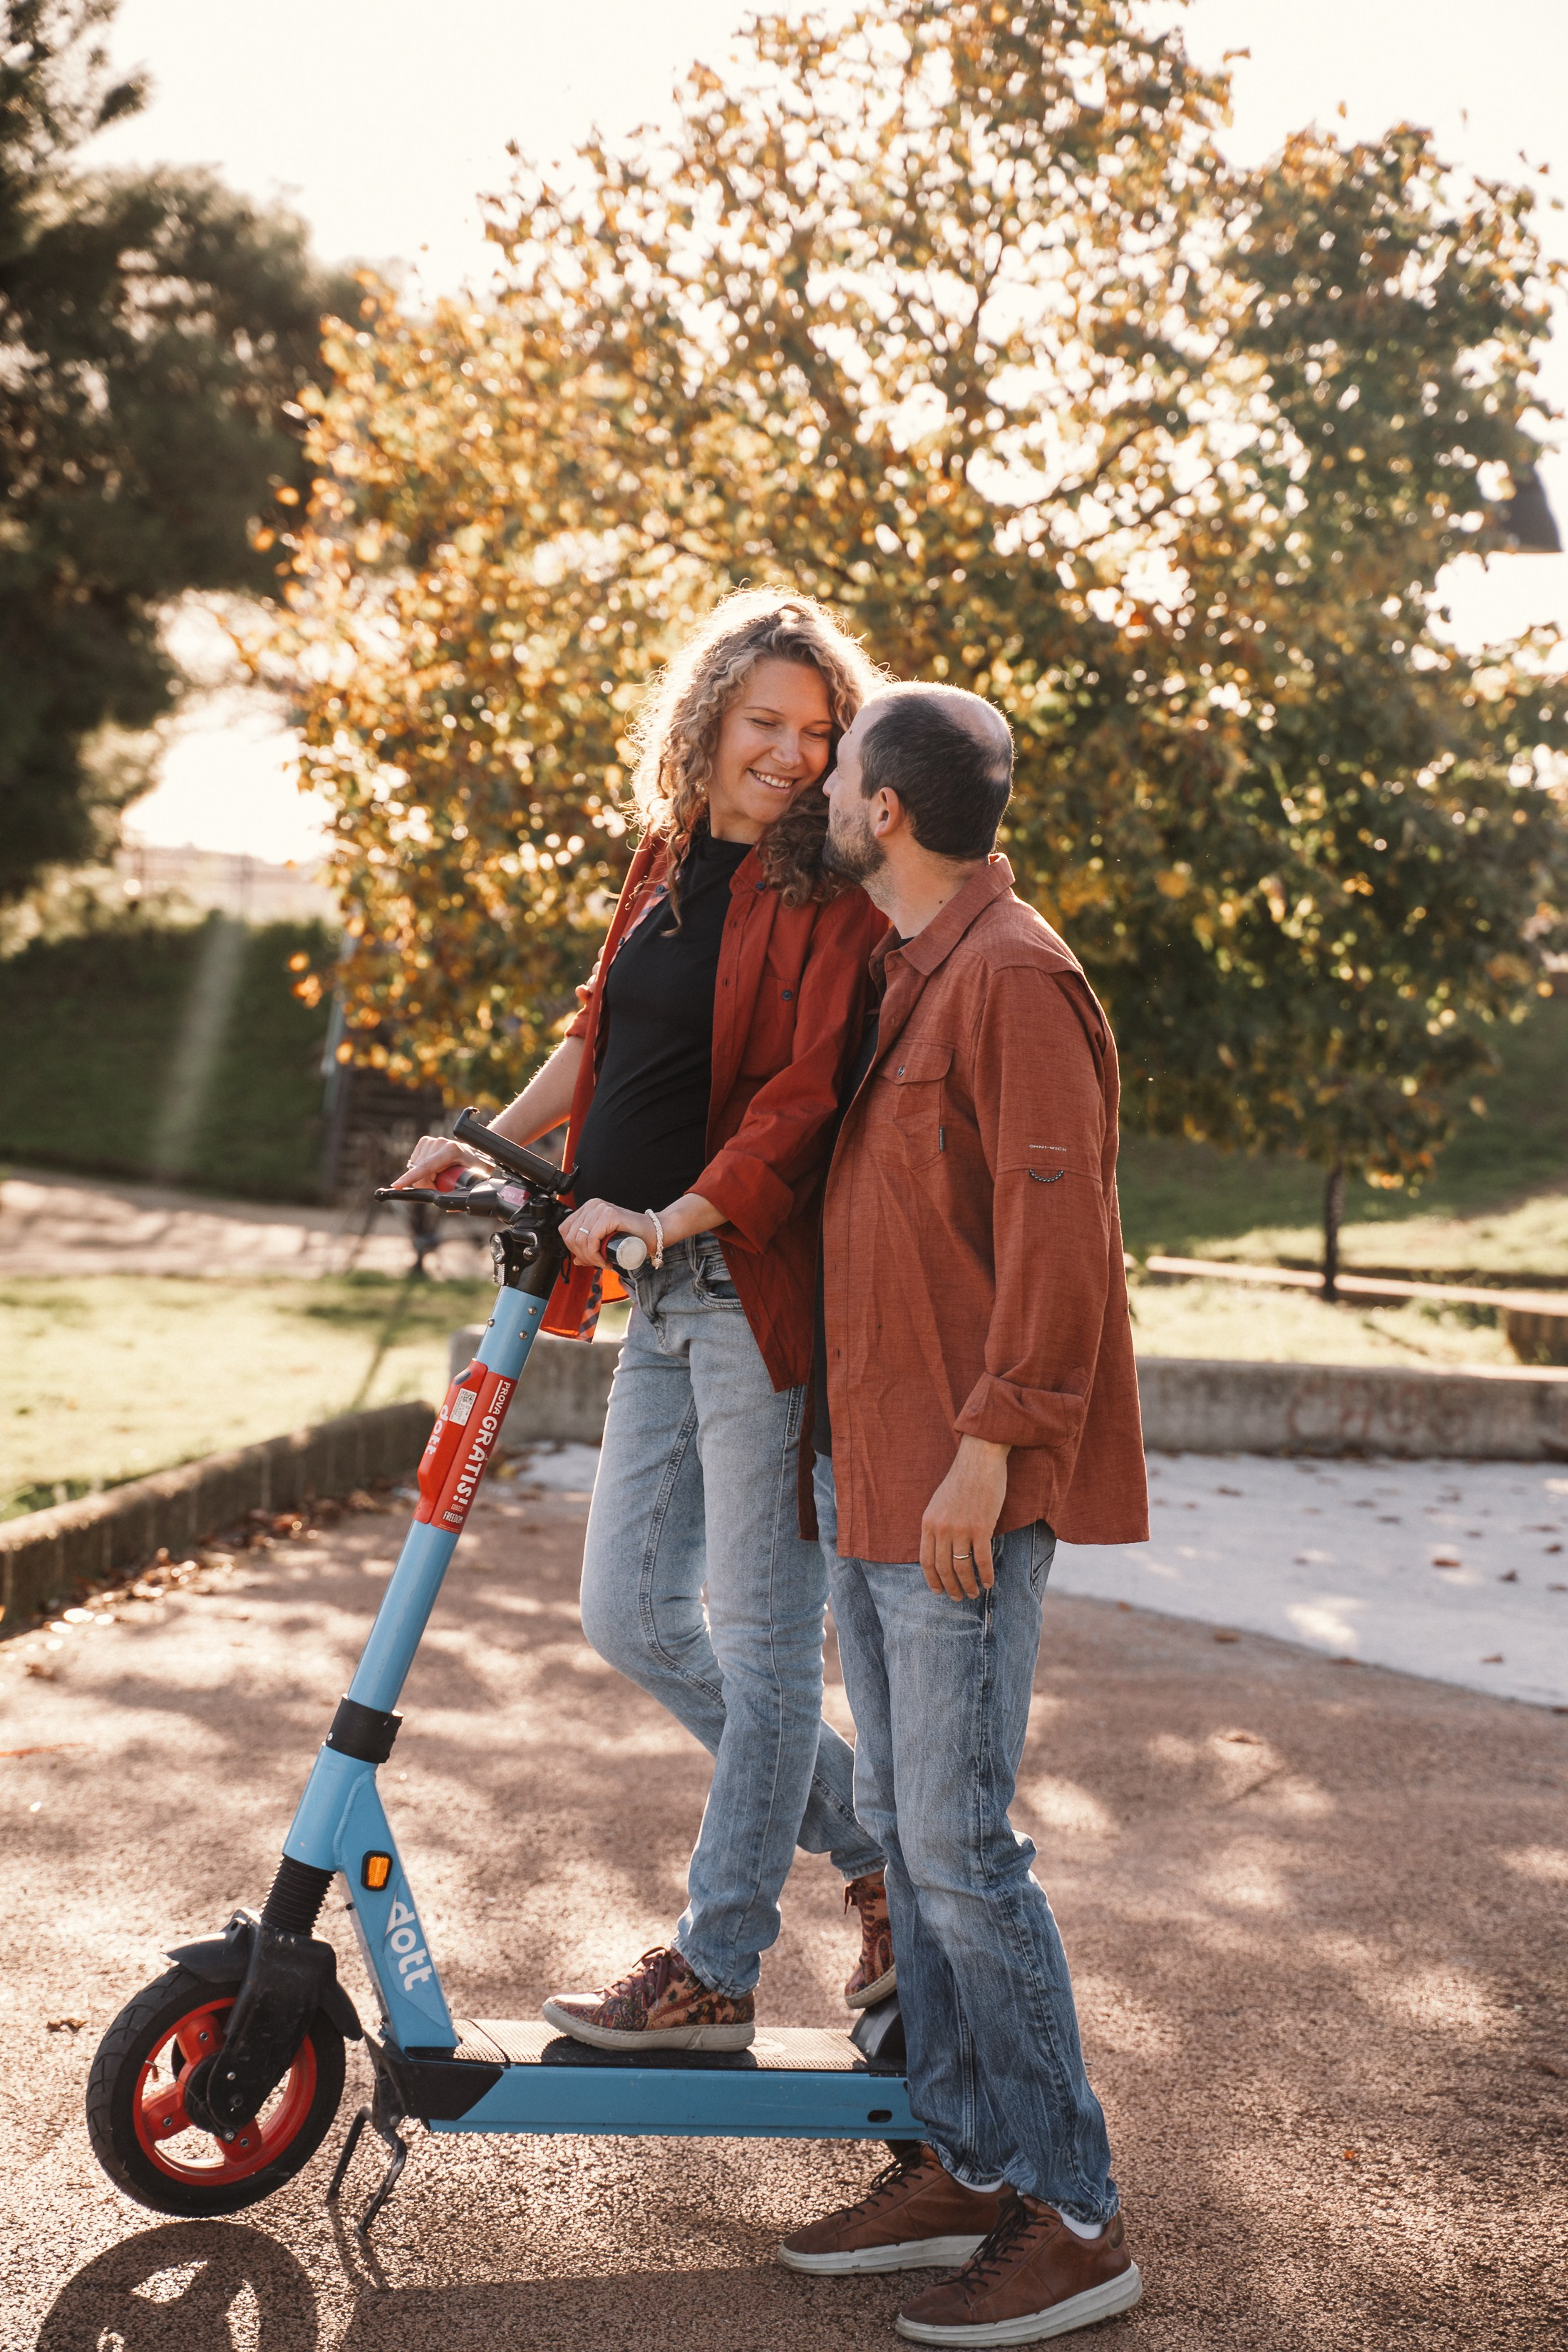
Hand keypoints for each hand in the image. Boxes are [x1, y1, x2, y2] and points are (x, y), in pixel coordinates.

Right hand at [389, 1134, 479, 1190]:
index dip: (411, 1177)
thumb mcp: (475, 1180)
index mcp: (451, 1150)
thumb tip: (448, 1206)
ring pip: (415, 1168)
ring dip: (424, 1178)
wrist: (477, 1153)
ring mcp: (431, 1141)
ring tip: (441, 1178)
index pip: (426, 1166)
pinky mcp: (425, 1142)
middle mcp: (439, 1143)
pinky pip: (415, 1163)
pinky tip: (434, 1171)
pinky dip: (421, 1171)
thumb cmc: (477, 1166)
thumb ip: (463, 1193)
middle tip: (441, 1188)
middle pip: (420, 1172)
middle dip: (427, 1185)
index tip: (397, 1185)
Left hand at [558, 1197, 656, 1269]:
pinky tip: (605, 1261)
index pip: (565, 1230)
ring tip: (603, 1263)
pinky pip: (591, 1239)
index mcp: (588, 1208)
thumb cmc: (633, 1237)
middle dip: (582, 1256)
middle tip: (598, 1263)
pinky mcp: (609, 1215)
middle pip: (571, 1236)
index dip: (573, 1249)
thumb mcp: (605, 1242)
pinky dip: (595, 1255)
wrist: (655, 1233)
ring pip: (580, 1239)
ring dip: (590, 1258)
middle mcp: (592, 1205)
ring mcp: (600, 1208)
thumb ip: (590, 1248)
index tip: (589, 1259)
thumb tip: (576, 1260)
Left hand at [920, 1438, 1010, 1599]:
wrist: (979, 1461)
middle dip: (950, 1587)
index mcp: (928, 1523)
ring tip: (974, 1593)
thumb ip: (937, 1525)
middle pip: (943, 1568)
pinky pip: (982, 1560)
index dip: (932, 1579)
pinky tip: (990, 1582)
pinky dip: (986, 1574)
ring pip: (961, 1568)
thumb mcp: (939, 1503)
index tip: (938, 1591)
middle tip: (958, 1598)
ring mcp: (961, 1529)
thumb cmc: (961, 1480)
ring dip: (968, 1585)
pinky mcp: (981, 1527)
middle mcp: (941, 1528)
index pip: (926, 1560)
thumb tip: (940, 1549)